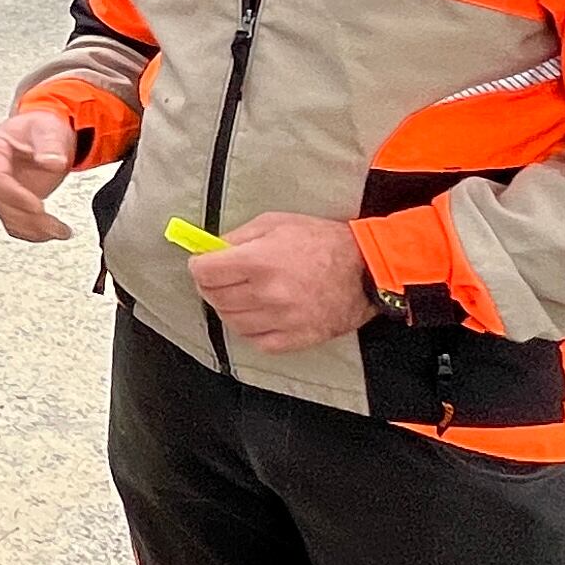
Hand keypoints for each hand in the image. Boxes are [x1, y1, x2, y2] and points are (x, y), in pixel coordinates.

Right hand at [0, 107, 79, 242]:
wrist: (46, 136)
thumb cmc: (41, 128)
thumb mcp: (48, 128)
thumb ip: (50, 144)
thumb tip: (51, 160)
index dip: (14, 194)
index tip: (36, 206)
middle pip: (1, 202)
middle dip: (28, 217)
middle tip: (53, 223)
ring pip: (8, 218)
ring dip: (33, 229)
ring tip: (59, 230)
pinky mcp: (10, 203)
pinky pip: (16, 224)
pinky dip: (34, 232)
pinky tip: (53, 231)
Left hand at [185, 214, 382, 352]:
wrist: (366, 270)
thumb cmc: (321, 241)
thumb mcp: (276, 223)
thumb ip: (238, 237)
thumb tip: (210, 250)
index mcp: (260, 261)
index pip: (205, 273)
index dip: (198, 266)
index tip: (202, 264)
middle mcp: (268, 293)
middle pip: (214, 298)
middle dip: (210, 286)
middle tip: (219, 278)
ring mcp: (282, 320)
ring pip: (231, 321)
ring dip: (229, 307)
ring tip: (241, 295)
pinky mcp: (296, 339)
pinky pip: (256, 341)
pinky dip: (250, 329)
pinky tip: (258, 314)